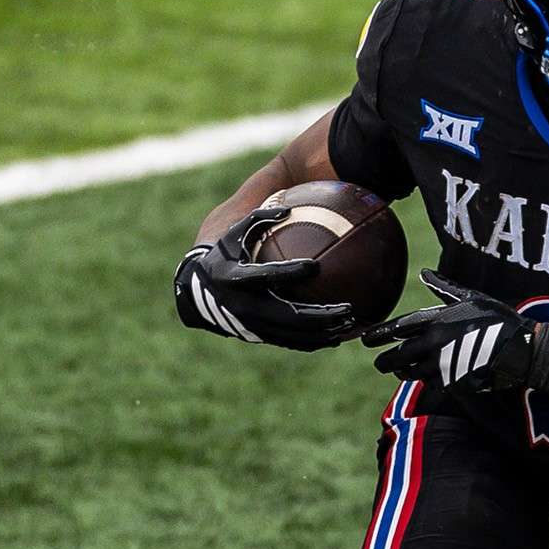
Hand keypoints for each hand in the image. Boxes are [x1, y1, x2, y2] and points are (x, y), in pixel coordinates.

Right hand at [174, 205, 357, 350]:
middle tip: (348, 310)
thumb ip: (259, 219)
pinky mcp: (259, 337)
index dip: (289, 272)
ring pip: (293, 335)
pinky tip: (337, 337)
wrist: (197, 294)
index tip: (315, 266)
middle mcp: (245, 306)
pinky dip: (314, 341)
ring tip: (351, 326)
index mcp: (237, 278)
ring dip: (323, 333)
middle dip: (320, 316)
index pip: (266, 276)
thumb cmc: (222, 255)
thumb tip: (287, 206)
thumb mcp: (234, 233)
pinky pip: (291, 342)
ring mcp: (252, 326)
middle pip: (288, 316)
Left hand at [362, 270, 548, 403]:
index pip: (397, 329)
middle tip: (380, 363)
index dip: (378, 335)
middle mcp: (434, 342)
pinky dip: (427, 381)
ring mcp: (442, 365)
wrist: (521, 349)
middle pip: (396, 357)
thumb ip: (444, 288)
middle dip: (384, 362)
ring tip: (403, 370)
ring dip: (403, 373)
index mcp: (436, 319)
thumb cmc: (498, 320)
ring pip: (410, 373)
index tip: (365, 340)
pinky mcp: (451, 382)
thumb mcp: (471, 297)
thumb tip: (425, 272)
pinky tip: (430, 377)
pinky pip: (430, 385)